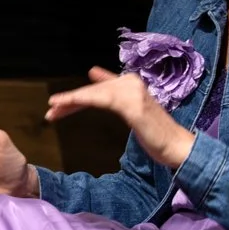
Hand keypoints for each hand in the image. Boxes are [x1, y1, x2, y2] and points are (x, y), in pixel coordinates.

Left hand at [45, 68, 195, 168]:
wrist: (178, 146)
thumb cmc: (157, 135)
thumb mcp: (134, 115)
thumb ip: (118, 101)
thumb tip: (99, 82)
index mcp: (132, 85)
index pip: (100, 87)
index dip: (80, 94)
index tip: (59, 101)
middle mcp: (131, 83)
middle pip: (94, 89)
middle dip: (71, 100)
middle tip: (50, 110)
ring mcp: (132, 91)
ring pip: (94, 92)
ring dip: (71, 99)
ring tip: (53, 107)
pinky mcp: (131, 104)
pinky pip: (101, 99)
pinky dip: (82, 99)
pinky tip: (68, 103)